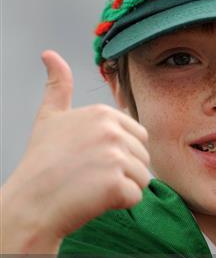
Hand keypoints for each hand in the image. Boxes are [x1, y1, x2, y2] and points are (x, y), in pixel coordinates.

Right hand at [2, 50, 150, 245]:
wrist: (31, 202)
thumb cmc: (41, 163)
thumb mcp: (49, 118)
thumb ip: (57, 86)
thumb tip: (50, 54)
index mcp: (102, 113)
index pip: (138, 136)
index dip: (121, 152)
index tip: (92, 159)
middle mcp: (111, 130)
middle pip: (143, 157)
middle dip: (124, 171)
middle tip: (90, 175)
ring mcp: (114, 156)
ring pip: (142, 178)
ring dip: (123, 188)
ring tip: (92, 187)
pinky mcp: (115, 183)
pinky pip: (135, 196)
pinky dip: (119, 203)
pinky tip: (94, 200)